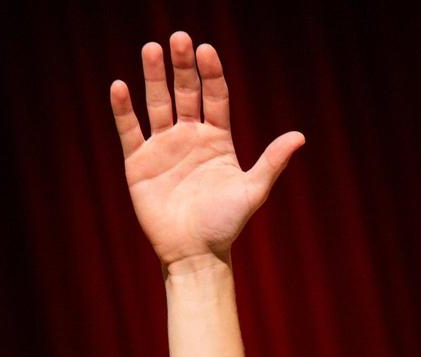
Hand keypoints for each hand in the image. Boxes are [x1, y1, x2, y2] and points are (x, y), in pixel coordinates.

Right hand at [109, 32, 304, 268]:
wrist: (194, 253)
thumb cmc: (226, 224)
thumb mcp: (252, 190)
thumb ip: (272, 162)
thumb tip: (300, 136)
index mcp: (218, 139)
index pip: (214, 97)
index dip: (211, 74)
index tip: (206, 50)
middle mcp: (190, 137)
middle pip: (185, 93)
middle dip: (182, 66)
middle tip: (179, 38)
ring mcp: (163, 147)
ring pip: (157, 104)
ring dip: (154, 77)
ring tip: (151, 49)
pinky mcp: (138, 162)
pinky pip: (130, 130)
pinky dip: (124, 110)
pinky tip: (120, 86)